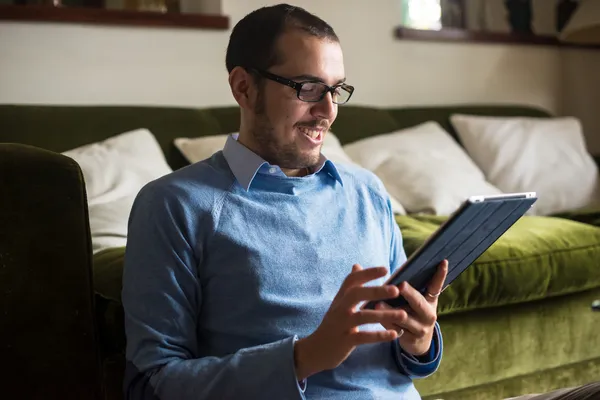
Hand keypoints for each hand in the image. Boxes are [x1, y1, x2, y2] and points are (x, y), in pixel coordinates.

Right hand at [294, 264, 405, 380]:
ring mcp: (342, 324)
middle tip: (395, 290)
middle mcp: (340, 308)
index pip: (352, 280)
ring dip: (384, 315)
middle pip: (356, 294)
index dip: (368, 273)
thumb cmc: (333, 324)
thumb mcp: (339, 303)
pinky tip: (394, 334)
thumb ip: (350, 286)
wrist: (317, 348)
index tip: (385, 269)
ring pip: (363, 316)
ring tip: (403, 314)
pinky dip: (379, 335)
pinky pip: (364, 337)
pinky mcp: (345, 340)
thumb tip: (357, 266)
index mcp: (341, 298)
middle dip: (376, 290)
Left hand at [375, 260, 447, 356]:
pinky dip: (385, 323)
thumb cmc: (413, 312)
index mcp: (430, 300)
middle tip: (400, 285)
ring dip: (390, 311)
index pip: (436, 286)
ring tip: (378, 304)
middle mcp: (429, 314)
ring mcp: (420, 328)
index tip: (443, 261)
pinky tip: (375, 318)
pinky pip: (396, 329)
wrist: (418, 342)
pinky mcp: (410, 338)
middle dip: (409, 293)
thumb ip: (407, 286)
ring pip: (404, 318)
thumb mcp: (416, 301)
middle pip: (418, 302)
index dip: (440, 274)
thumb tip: (396, 268)